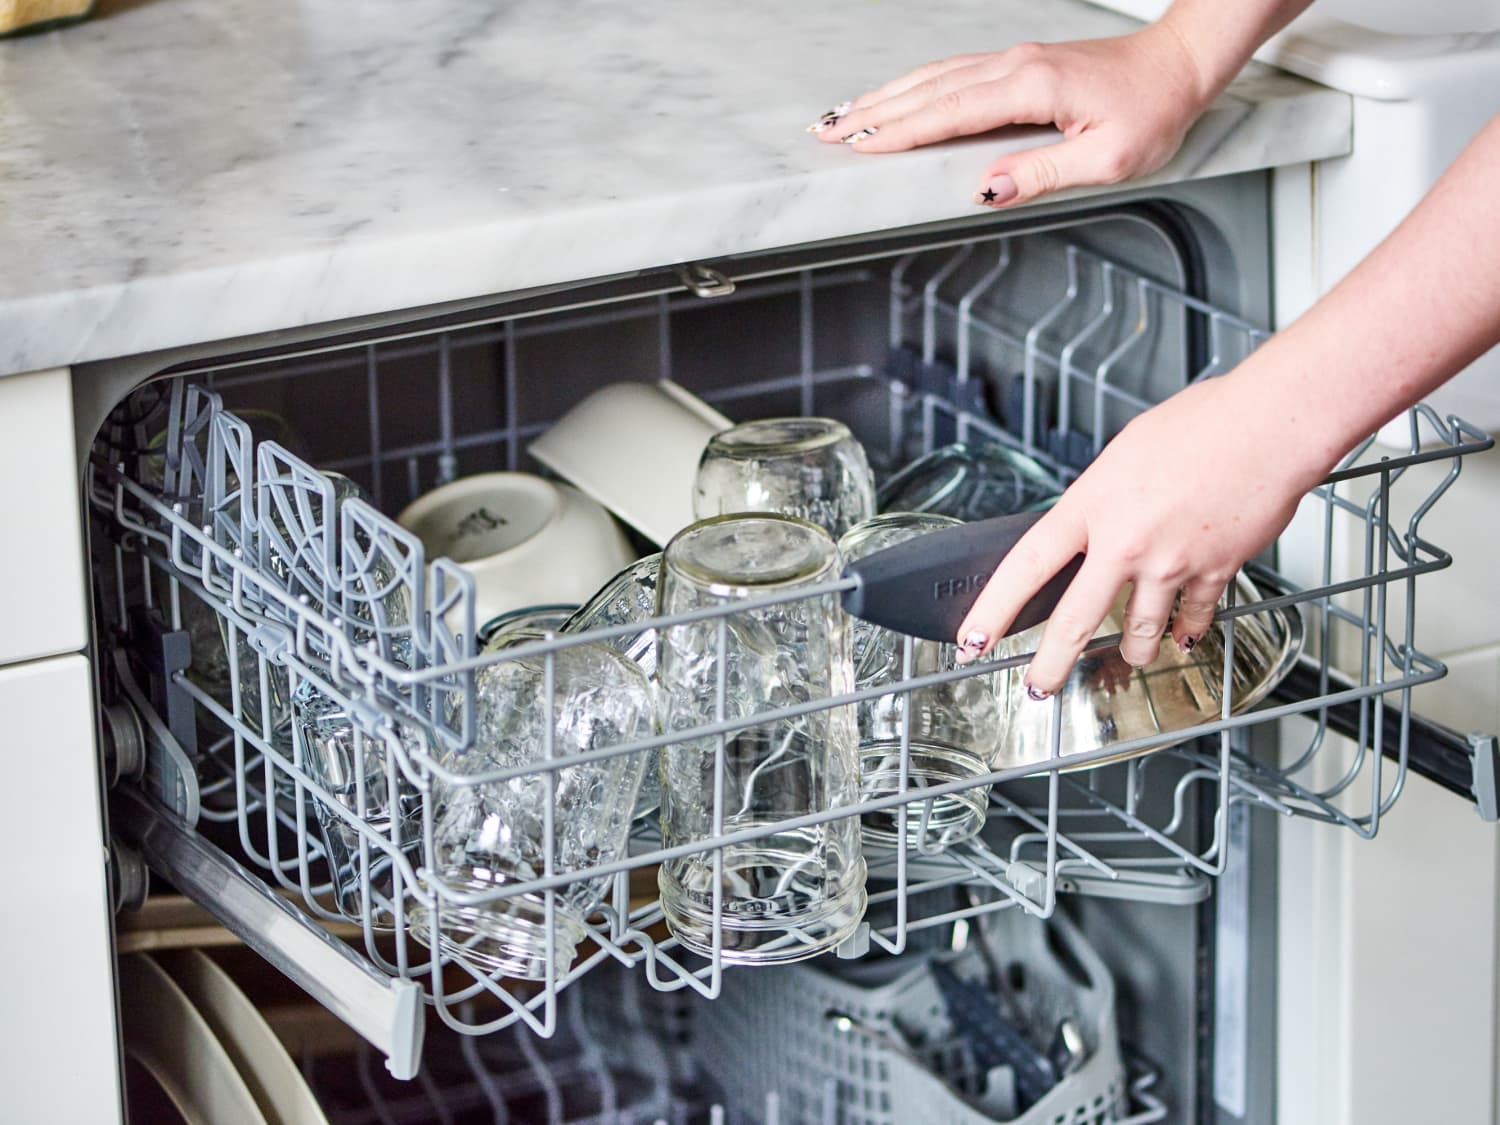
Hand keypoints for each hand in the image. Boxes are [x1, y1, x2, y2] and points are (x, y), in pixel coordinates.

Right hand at [810, 22, 1212, 207]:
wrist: (1179, 64)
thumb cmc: (1153, 112)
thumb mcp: (1107, 159)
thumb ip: (1042, 174)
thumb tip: (984, 188)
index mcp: (1032, 88)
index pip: (949, 113)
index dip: (900, 132)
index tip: (858, 146)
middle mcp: (1015, 65)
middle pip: (928, 90)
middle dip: (873, 112)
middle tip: (825, 132)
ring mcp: (1014, 58)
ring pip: (934, 76)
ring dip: (885, 96)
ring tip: (843, 116)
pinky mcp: (1018, 61)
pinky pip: (952, 71)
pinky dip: (915, 85)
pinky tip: (897, 96)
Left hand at [952, 366, 1333, 694]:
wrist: (1270, 426)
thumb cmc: (1203, 423)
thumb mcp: (1124, 454)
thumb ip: (1102, 499)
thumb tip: (1093, 527)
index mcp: (1091, 504)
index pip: (1026, 566)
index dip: (995, 608)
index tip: (973, 638)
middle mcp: (1124, 541)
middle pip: (1075, 621)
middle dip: (1050, 665)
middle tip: (1036, 690)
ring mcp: (1169, 563)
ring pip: (1138, 633)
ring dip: (1131, 652)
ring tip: (1127, 660)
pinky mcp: (1213, 572)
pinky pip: (1192, 620)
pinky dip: (1185, 632)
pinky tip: (1181, 637)